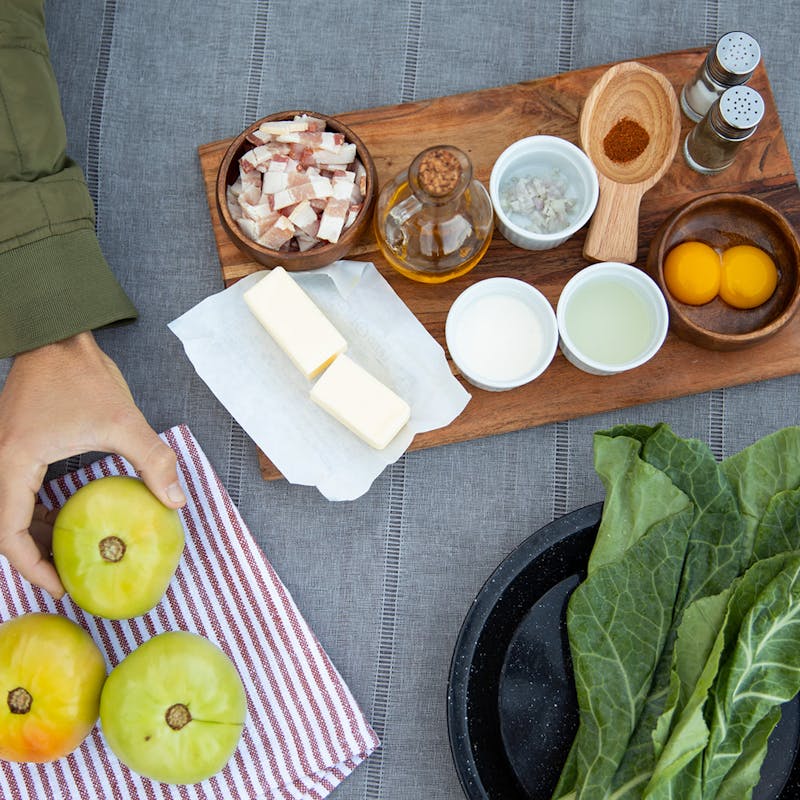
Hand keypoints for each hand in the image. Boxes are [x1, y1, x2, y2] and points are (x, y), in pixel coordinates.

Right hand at [0, 331, 185, 597]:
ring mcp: (3, 452)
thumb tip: (175, 501)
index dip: (31, 568)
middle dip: (36, 556)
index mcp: (14, 463)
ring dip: (37, 533)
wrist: (57, 335)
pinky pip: (18, 489)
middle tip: (69, 576)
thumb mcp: (123, 421)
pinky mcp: (14, 444)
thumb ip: (152, 461)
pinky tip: (67, 515)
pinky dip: (38, 508)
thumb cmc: (82, 375)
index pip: (8, 534)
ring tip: (71, 552)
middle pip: (6, 527)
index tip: (60, 586)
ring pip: (11, 509)